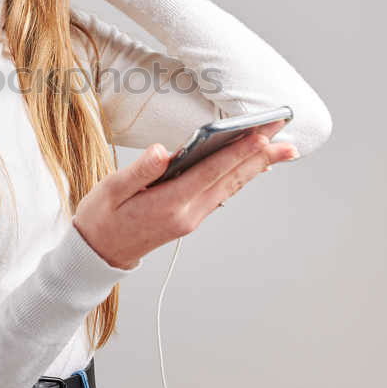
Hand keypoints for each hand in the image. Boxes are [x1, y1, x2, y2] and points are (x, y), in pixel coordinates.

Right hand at [72, 119, 299, 269]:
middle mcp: (188, 213)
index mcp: (170, 204)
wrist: (99, 252)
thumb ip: (139, 170)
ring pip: (232, 186)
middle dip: (260, 155)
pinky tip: (253, 166)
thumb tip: (163, 150)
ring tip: (283, 149)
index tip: (261, 135)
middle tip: (287, 136)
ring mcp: (192, 218)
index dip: (237, 151)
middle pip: (231, 178)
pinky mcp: (191, 218)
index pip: (211, 172)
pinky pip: (223, 192)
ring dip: (258, 166)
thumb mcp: (111, 190)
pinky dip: (241, 176)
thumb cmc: (102, 217)